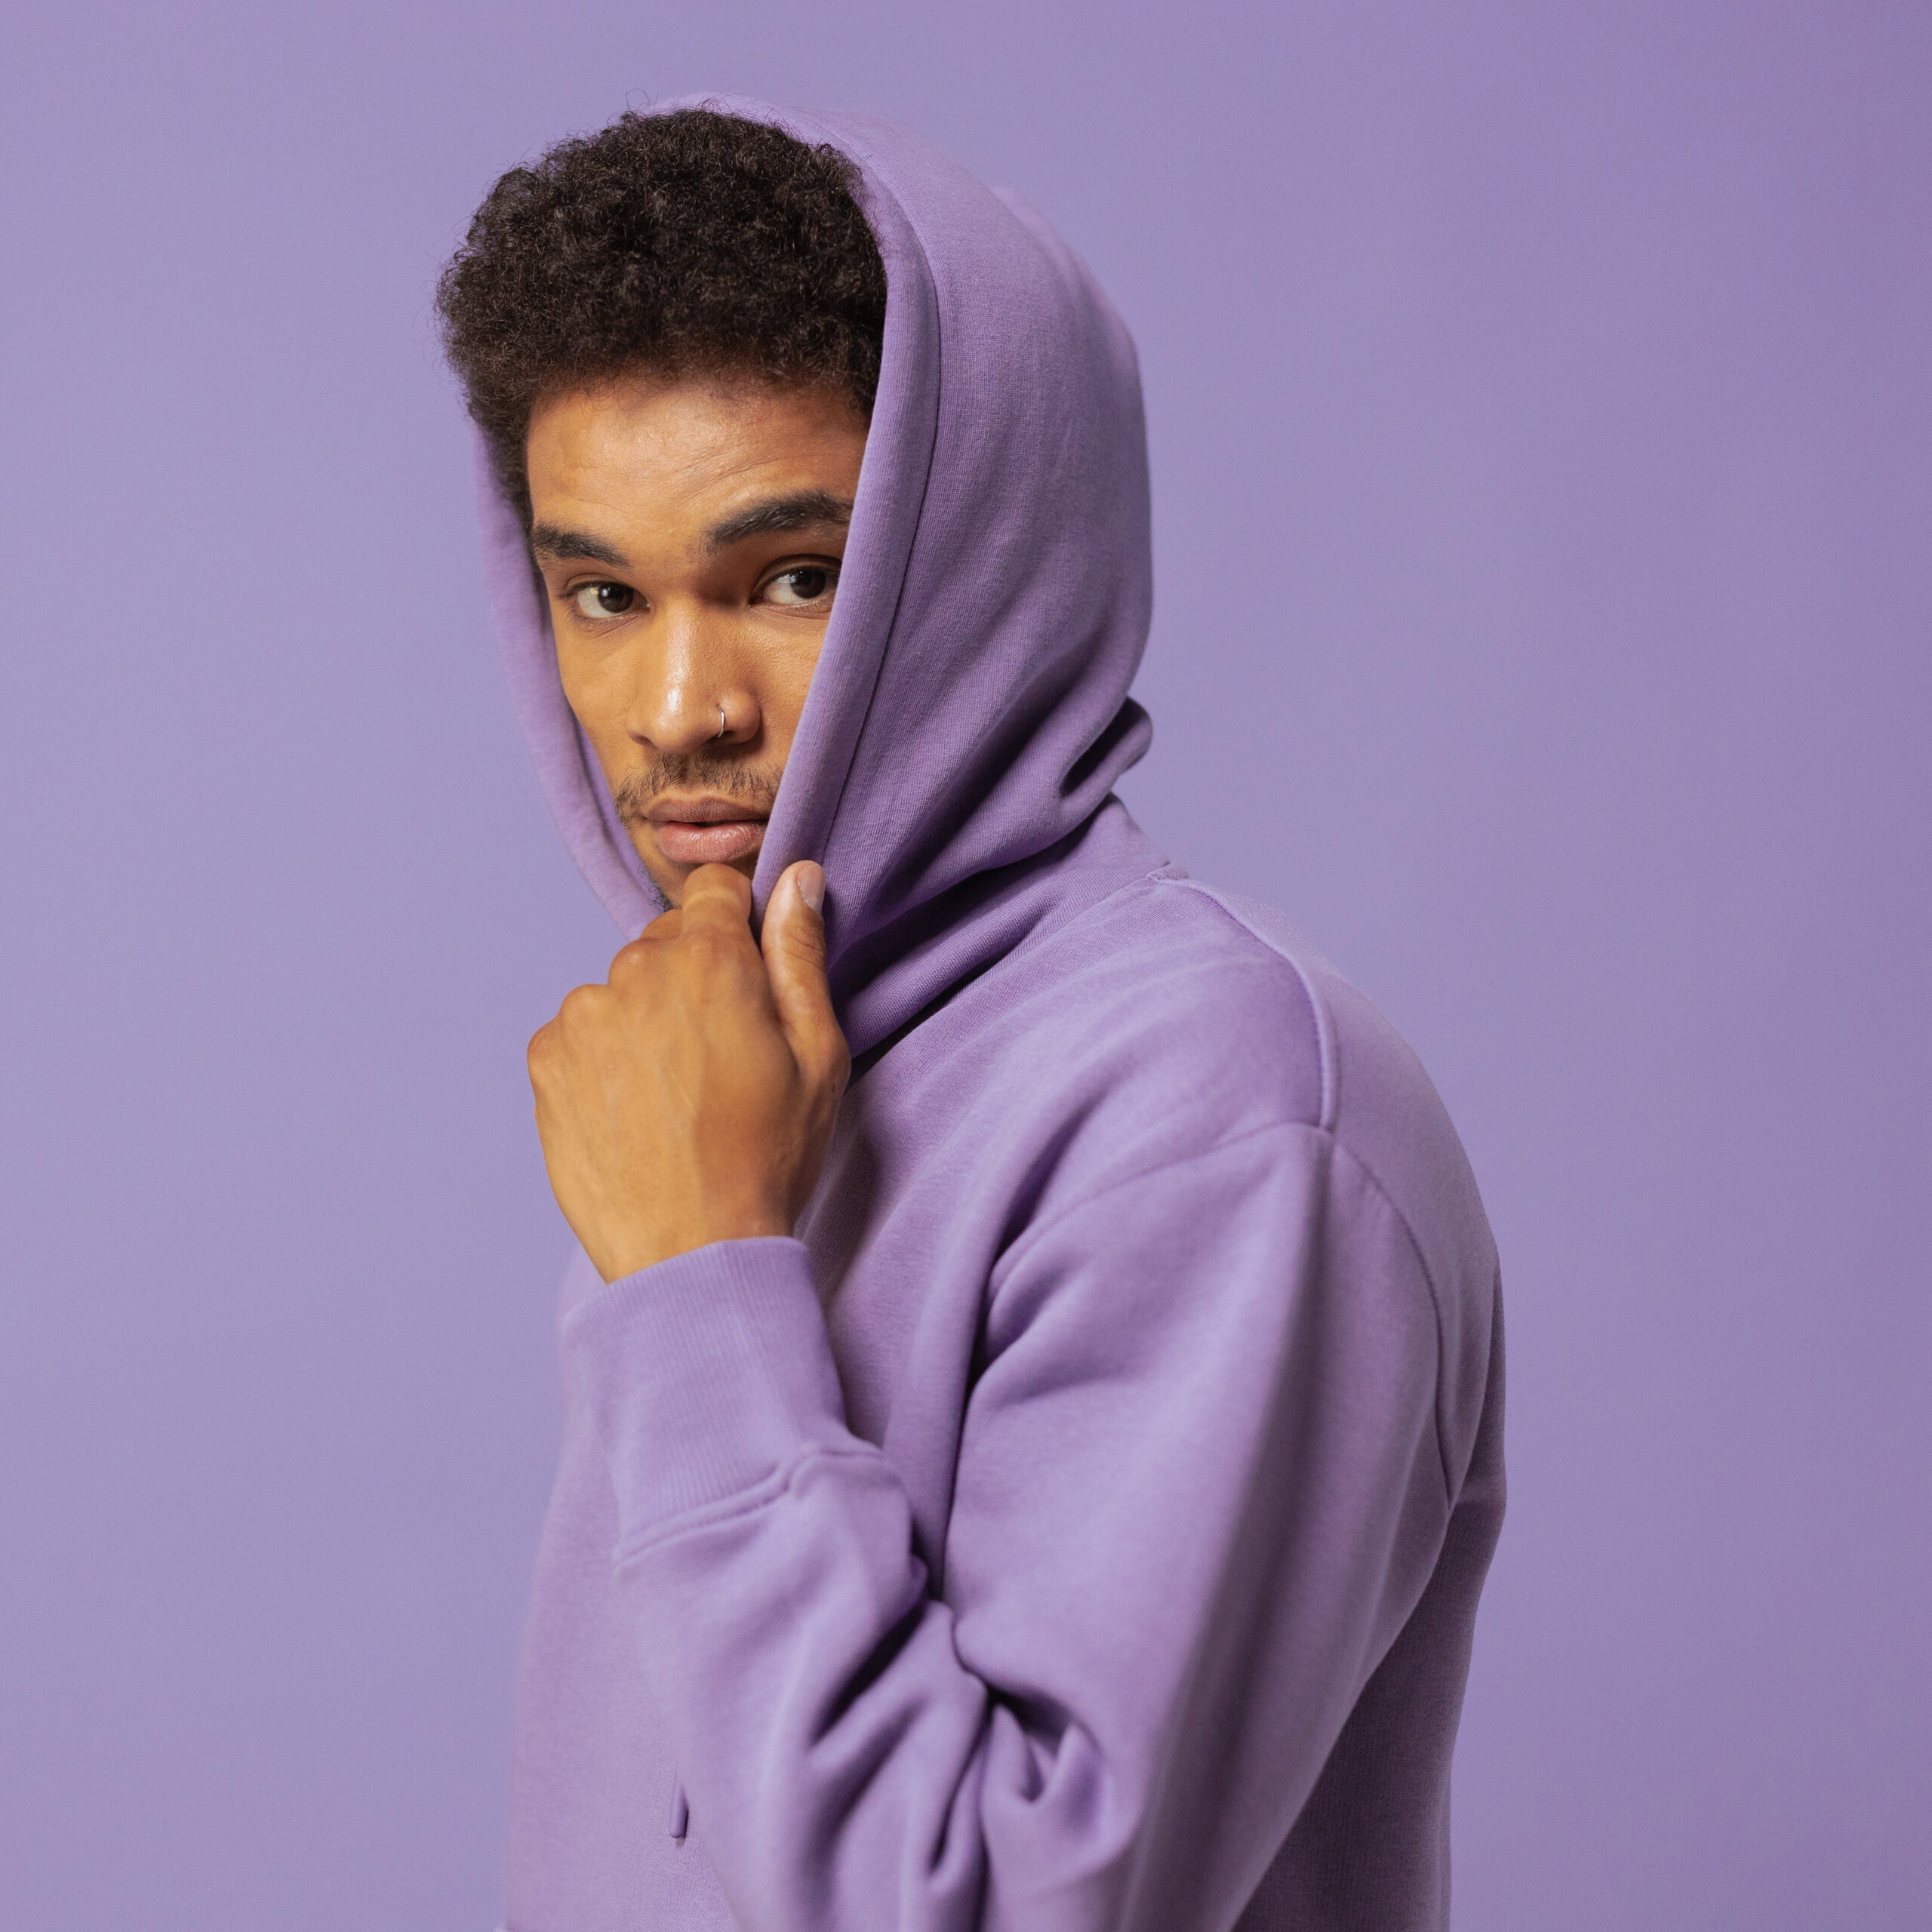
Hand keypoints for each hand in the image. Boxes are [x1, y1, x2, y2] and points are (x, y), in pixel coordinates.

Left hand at [527, 861, 849, 1282]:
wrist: (691, 1253)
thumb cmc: (767, 1158)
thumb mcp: (817, 1055)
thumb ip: (800, 955)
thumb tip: (796, 879)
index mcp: (711, 960)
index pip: (715, 891)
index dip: (737, 927)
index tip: (747, 978)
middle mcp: (635, 971)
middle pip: (666, 942)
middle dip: (693, 980)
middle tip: (720, 1058)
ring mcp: (581, 1016)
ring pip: (621, 989)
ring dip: (644, 1020)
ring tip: (675, 1096)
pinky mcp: (545, 1060)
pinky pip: (579, 1033)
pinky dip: (604, 1059)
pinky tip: (635, 1111)